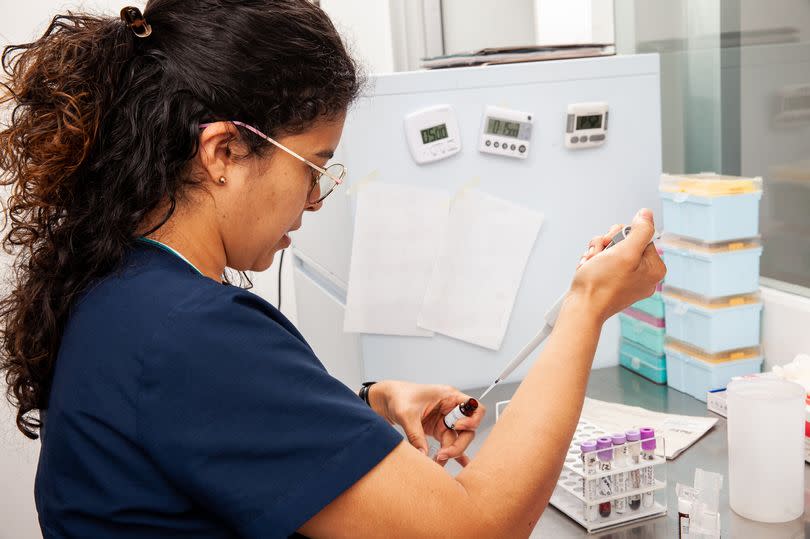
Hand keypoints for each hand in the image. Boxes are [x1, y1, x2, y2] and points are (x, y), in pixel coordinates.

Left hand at [368, 381, 485, 466]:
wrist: (387, 399)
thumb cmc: (399, 397)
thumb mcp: (407, 415)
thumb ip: (416, 435)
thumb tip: (423, 456)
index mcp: (449, 396)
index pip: (475, 407)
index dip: (472, 420)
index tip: (457, 427)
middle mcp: (451, 409)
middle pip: (468, 430)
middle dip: (459, 444)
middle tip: (443, 454)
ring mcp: (445, 421)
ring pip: (458, 440)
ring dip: (451, 452)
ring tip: (438, 462)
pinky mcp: (438, 430)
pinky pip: (449, 444)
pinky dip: (453, 454)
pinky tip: (458, 465)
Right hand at [568, 208, 665, 322]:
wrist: (582, 307)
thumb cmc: (601, 285)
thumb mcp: (625, 251)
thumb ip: (640, 231)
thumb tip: (647, 214)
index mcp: (654, 269)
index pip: (640, 236)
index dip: (621, 236)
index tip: (612, 246)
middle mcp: (644, 275)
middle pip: (626, 242)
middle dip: (607, 244)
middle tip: (600, 255)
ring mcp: (627, 279)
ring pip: (612, 249)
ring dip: (597, 252)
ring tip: (592, 264)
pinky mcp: (613, 282)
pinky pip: (604, 261)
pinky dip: (594, 262)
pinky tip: (589, 269)